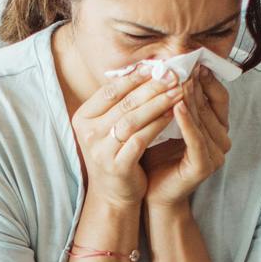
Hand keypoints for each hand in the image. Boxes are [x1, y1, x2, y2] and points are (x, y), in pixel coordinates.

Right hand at [69, 66, 185, 208]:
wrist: (112, 195)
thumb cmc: (114, 154)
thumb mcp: (109, 126)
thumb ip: (120, 103)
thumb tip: (146, 69)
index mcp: (83, 118)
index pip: (110, 91)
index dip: (134, 77)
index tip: (157, 67)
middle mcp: (88, 133)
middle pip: (124, 103)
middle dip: (151, 87)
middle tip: (173, 76)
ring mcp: (101, 150)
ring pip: (133, 119)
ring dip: (158, 103)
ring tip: (177, 92)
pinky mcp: (117, 165)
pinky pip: (141, 139)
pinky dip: (158, 125)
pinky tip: (172, 115)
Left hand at [142, 68, 229, 212]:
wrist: (152, 194)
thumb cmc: (157, 157)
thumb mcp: (166, 124)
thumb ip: (173, 101)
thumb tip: (166, 69)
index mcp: (216, 128)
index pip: (217, 97)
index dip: (207, 78)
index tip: (192, 60)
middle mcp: (221, 140)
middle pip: (210, 105)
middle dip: (196, 84)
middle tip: (184, 64)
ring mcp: (216, 154)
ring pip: (203, 120)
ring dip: (191, 98)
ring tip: (178, 80)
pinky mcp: (204, 166)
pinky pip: (196, 139)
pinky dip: (187, 122)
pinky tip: (176, 106)